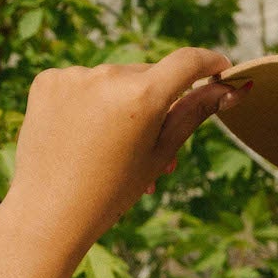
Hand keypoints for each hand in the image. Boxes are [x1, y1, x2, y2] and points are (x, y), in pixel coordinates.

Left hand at [0, 47, 251, 261]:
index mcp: (142, 97)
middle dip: (154, 104)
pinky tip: (80, 137)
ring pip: (113, 81)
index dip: (209, 63)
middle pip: (147, 77)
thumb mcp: (158, 155)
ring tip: (112, 150)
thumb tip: (230, 90)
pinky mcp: (48, 80)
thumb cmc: (110, 193)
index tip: (221, 70)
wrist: (49, 214)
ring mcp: (74, 75)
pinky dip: (87, 103)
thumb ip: (193, 115)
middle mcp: (108, 75)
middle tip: (151, 148)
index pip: (187, 63)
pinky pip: (81, 83)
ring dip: (120, 105)